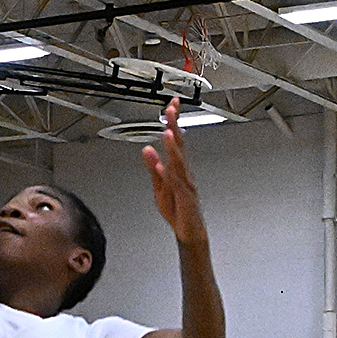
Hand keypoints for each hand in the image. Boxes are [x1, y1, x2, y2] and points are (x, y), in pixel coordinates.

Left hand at [141, 101, 206, 244]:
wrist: (190, 232)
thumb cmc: (179, 210)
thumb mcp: (159, 186)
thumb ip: (153, 168)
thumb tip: (146, 150)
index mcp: (178, 169)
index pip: (175, 141)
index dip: (173, 123)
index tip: (171, 105)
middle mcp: (184, 173)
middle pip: (179, 146)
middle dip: (175, 126)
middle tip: (171, 109)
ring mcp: (185, 184)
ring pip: (179, 163)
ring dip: (173, 147)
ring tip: (168, 132)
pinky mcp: (184, 198)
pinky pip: (176, 184)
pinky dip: (169, 174)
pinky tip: (163, 165)